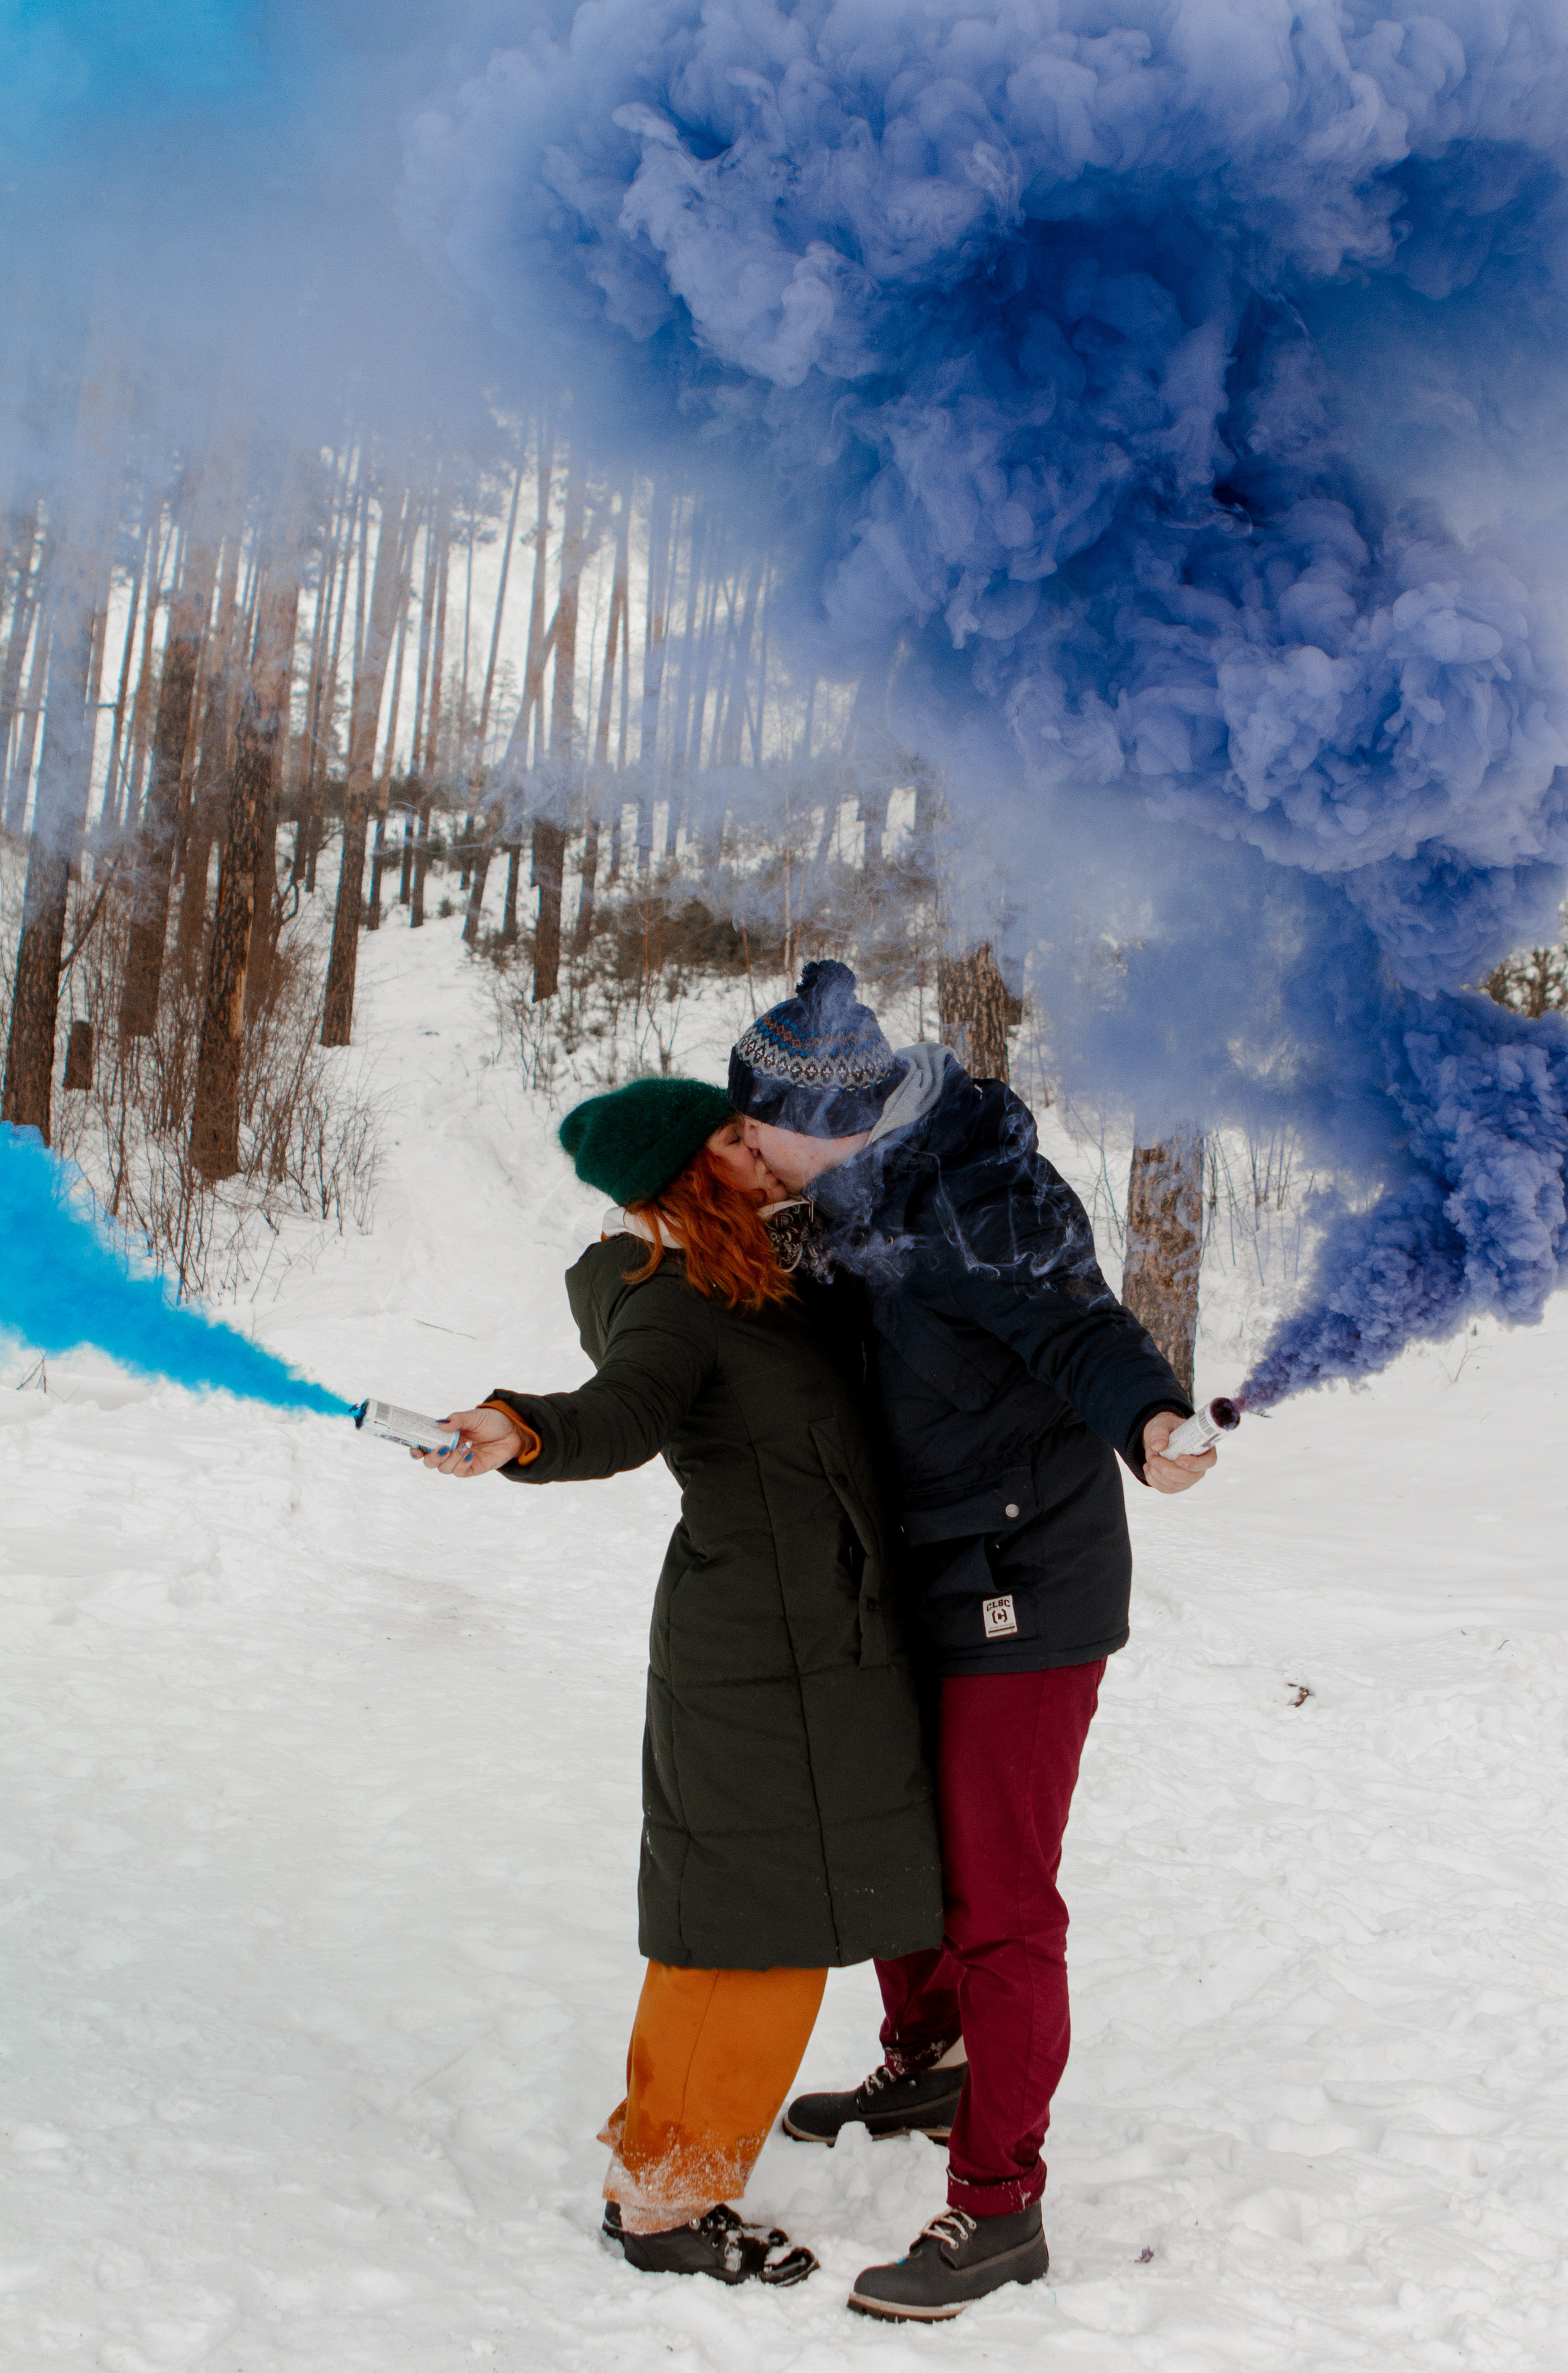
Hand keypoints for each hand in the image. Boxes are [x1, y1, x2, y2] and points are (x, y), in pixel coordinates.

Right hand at [410, 1404, 524, 1478]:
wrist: (513, 1431)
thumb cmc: (491, 1421)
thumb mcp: (474, 1416)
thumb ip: (457, 1420)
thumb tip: (440, 1425)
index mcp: (445, 1435)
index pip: (424, 1444)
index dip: (415, 1449)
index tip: (415, 1448)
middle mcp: (449, 1449)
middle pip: (429, 1461)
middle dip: (431, 1457)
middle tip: (443, 1448)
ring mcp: (459, 1460)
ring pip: (443, 1468)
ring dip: (452, 1458)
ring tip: (467, 1446)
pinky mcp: (471, 1468)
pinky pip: (459, 1472)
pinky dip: (462, 1464)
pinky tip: (471, 1454)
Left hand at [1142, 1410, 1216, 1494]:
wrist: (1158, 1439)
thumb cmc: (1166, 1429)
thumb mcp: (1162, 1424)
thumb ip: (1159, 1431)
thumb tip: (1158, 1446)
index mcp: (1204, 1448)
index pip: (1208, 1461)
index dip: (1195, 1463)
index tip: (1178, 1459)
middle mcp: (1199, 1466)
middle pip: (1190, 1477)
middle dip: (1169, 1470)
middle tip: (1154, 1458)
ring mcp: (1188, 1478)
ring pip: (1176, 1485)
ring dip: (1158, 1474)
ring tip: (1150, 1458)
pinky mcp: (1176, 1485)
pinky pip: (1166, 1489)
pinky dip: (1153, 1479)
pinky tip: (1148, 1467)